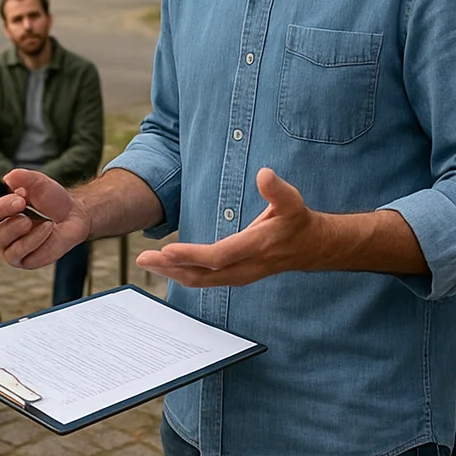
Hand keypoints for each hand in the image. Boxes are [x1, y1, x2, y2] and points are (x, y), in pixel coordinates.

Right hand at [0, 169, 89, 268]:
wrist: (74, 215)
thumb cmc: (53, 199)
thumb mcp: (39, 183)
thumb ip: (23, 178)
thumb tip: (7, 178)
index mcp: (4, 213)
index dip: (4, 207)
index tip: (21, 200)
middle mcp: (5, 232)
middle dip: (13, 225)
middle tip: (28, 217)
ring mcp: (15, 249)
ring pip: (9, 249)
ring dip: (28, 236)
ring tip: (47, 224)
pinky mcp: (27, 260)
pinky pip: (24, 256)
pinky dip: (36, 243)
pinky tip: (49, 231)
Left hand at [134, 168, 328, 287]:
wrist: (312, 247)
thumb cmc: (298, 221)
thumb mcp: (292, 201)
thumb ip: (277, 189)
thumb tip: (264, 174)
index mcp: (256, 248)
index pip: (220, 256)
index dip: (192, 255)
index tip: (167, 250)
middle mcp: (246, 267)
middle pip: (204, 274)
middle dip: (171, 268)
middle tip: (143, 259)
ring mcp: (240, 275)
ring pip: (202, 281)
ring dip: (173, 273)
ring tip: (147, 262)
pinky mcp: (236, 276)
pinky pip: (205, 281)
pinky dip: (183, 275)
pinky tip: (167, 268)